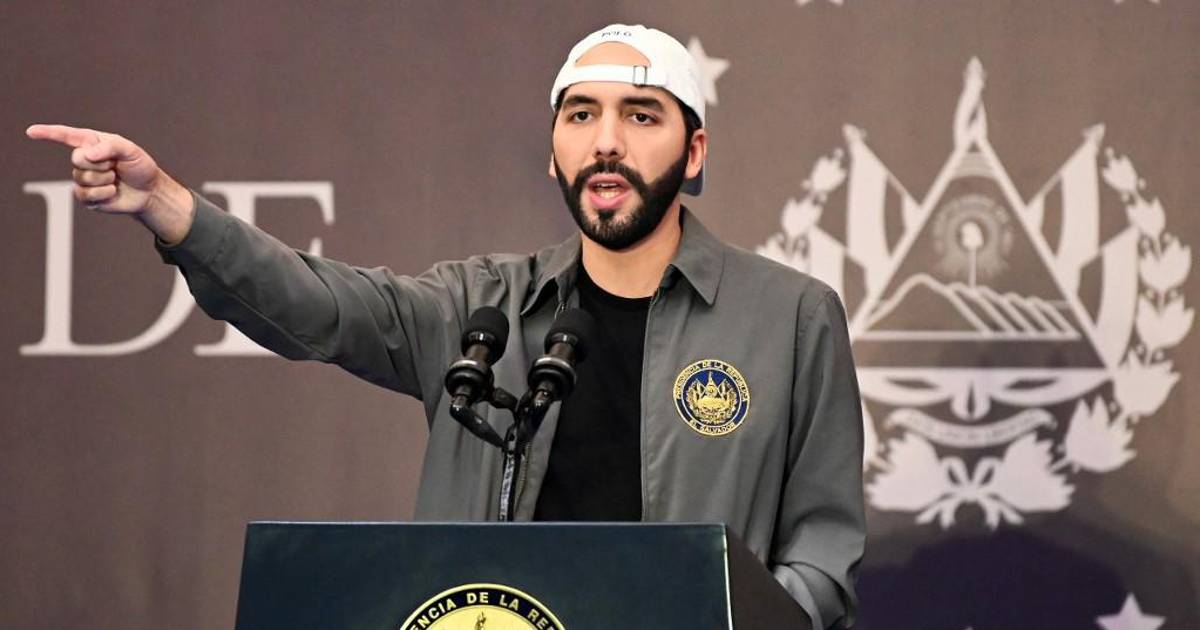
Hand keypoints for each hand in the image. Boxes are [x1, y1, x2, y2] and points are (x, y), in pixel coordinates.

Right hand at [26, 124, 194, 242]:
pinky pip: (86, 194)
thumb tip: (87, 154)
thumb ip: (110, 147)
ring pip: (83, 178)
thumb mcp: (130, 150)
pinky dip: (104, 193)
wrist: (149, 191)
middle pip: (77, 158)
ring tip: (115, 178)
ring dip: (105, 179)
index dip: (48, 133)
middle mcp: (84, 159)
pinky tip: (113, 191)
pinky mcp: (87, 197)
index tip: (31, 132)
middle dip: (100, 163)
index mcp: (92, 143)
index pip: (66, 136)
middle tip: (115, 165)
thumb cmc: (139, 166)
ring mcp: (83, 178)